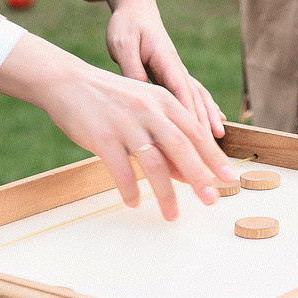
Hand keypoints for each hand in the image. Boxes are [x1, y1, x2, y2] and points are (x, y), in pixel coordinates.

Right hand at [0, 34, 235, 218]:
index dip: (214, 157)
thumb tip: (188, 173)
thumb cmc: (112, 101)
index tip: (228, 178)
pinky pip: (121, 170)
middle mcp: (149, 110)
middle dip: (200, 177)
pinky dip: (130, 190)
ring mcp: (126, 123)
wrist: (69, 83)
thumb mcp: (145, 110)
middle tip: (211, 200)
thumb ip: (166, 137)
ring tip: (172, 215)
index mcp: (164, 101)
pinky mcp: (103, 137)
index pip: (196, 132)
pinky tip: (134, 203)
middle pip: (182, 147)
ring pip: (154, 163)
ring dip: (165, 193)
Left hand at [100, 0, 224, 138]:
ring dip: (208, 116)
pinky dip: (203, 108)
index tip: (196, 134)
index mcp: (166, 59)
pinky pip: (191, 94)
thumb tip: (143, 98)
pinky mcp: (171, 74)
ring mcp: (176, 70)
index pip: (181, 89)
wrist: (136, 8)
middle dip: (204, 120)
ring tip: (219, 136)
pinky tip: (214, 120)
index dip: (190, 112)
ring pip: (197, 96)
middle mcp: (176, 66)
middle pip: (195, 96)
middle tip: (214, 143)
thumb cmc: (127, 25)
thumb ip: (133, 70)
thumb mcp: (123, 45)